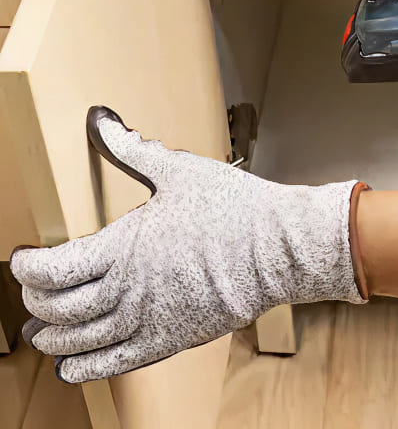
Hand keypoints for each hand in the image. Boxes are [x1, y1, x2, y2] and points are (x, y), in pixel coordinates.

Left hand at [10, 107, 364, 382]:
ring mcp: (148, 321)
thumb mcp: (177, 170)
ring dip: (52, 340)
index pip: (53, 269)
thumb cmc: (232, 208)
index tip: (21, 260)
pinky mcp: (170, 341)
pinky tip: (71, 367)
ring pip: (80, 342)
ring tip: (40, 335)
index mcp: (124, 247)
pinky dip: (85, 369)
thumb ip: (130, 149)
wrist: (278, 248)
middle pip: (59, 309)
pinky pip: (114, 365)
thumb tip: (101, 121)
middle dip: (34, 304)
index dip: (27, 268)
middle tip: (29, 294)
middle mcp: (128, 291)